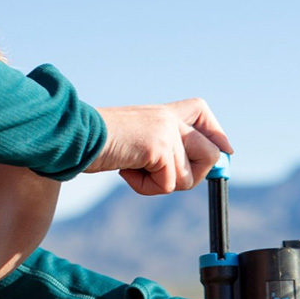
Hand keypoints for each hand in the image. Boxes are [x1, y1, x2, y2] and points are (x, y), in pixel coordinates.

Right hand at [86, 98, 232, 194]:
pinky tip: (126, 171)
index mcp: (161, 113)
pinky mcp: (159, 147)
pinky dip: (146, 188)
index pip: (200, 110)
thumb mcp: (133, 142)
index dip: (217, 134)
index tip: (226, 151)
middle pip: (211, 154)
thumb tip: (190, 167)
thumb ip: (160, 149)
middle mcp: (168, 119)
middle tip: (159, 176)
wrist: (73, 136)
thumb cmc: (94, 144)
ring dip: (162, 185)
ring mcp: (166, 131)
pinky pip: (168, 184)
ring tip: (134, 169)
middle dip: (192, 176)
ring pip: (189, 177)